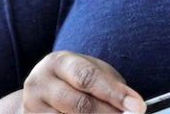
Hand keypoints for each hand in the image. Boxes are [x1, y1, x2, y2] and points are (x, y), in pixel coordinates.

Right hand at [22, 50, 145, 113]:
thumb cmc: (73, 79)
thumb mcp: (91, 71)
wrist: (38, 93)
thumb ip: (111, 85)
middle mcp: (40, 83)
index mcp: (58, 62)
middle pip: (79, 105)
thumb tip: (134, 106)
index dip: (115, 94)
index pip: (88, 77)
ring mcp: (31, 107)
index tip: (137, 106)